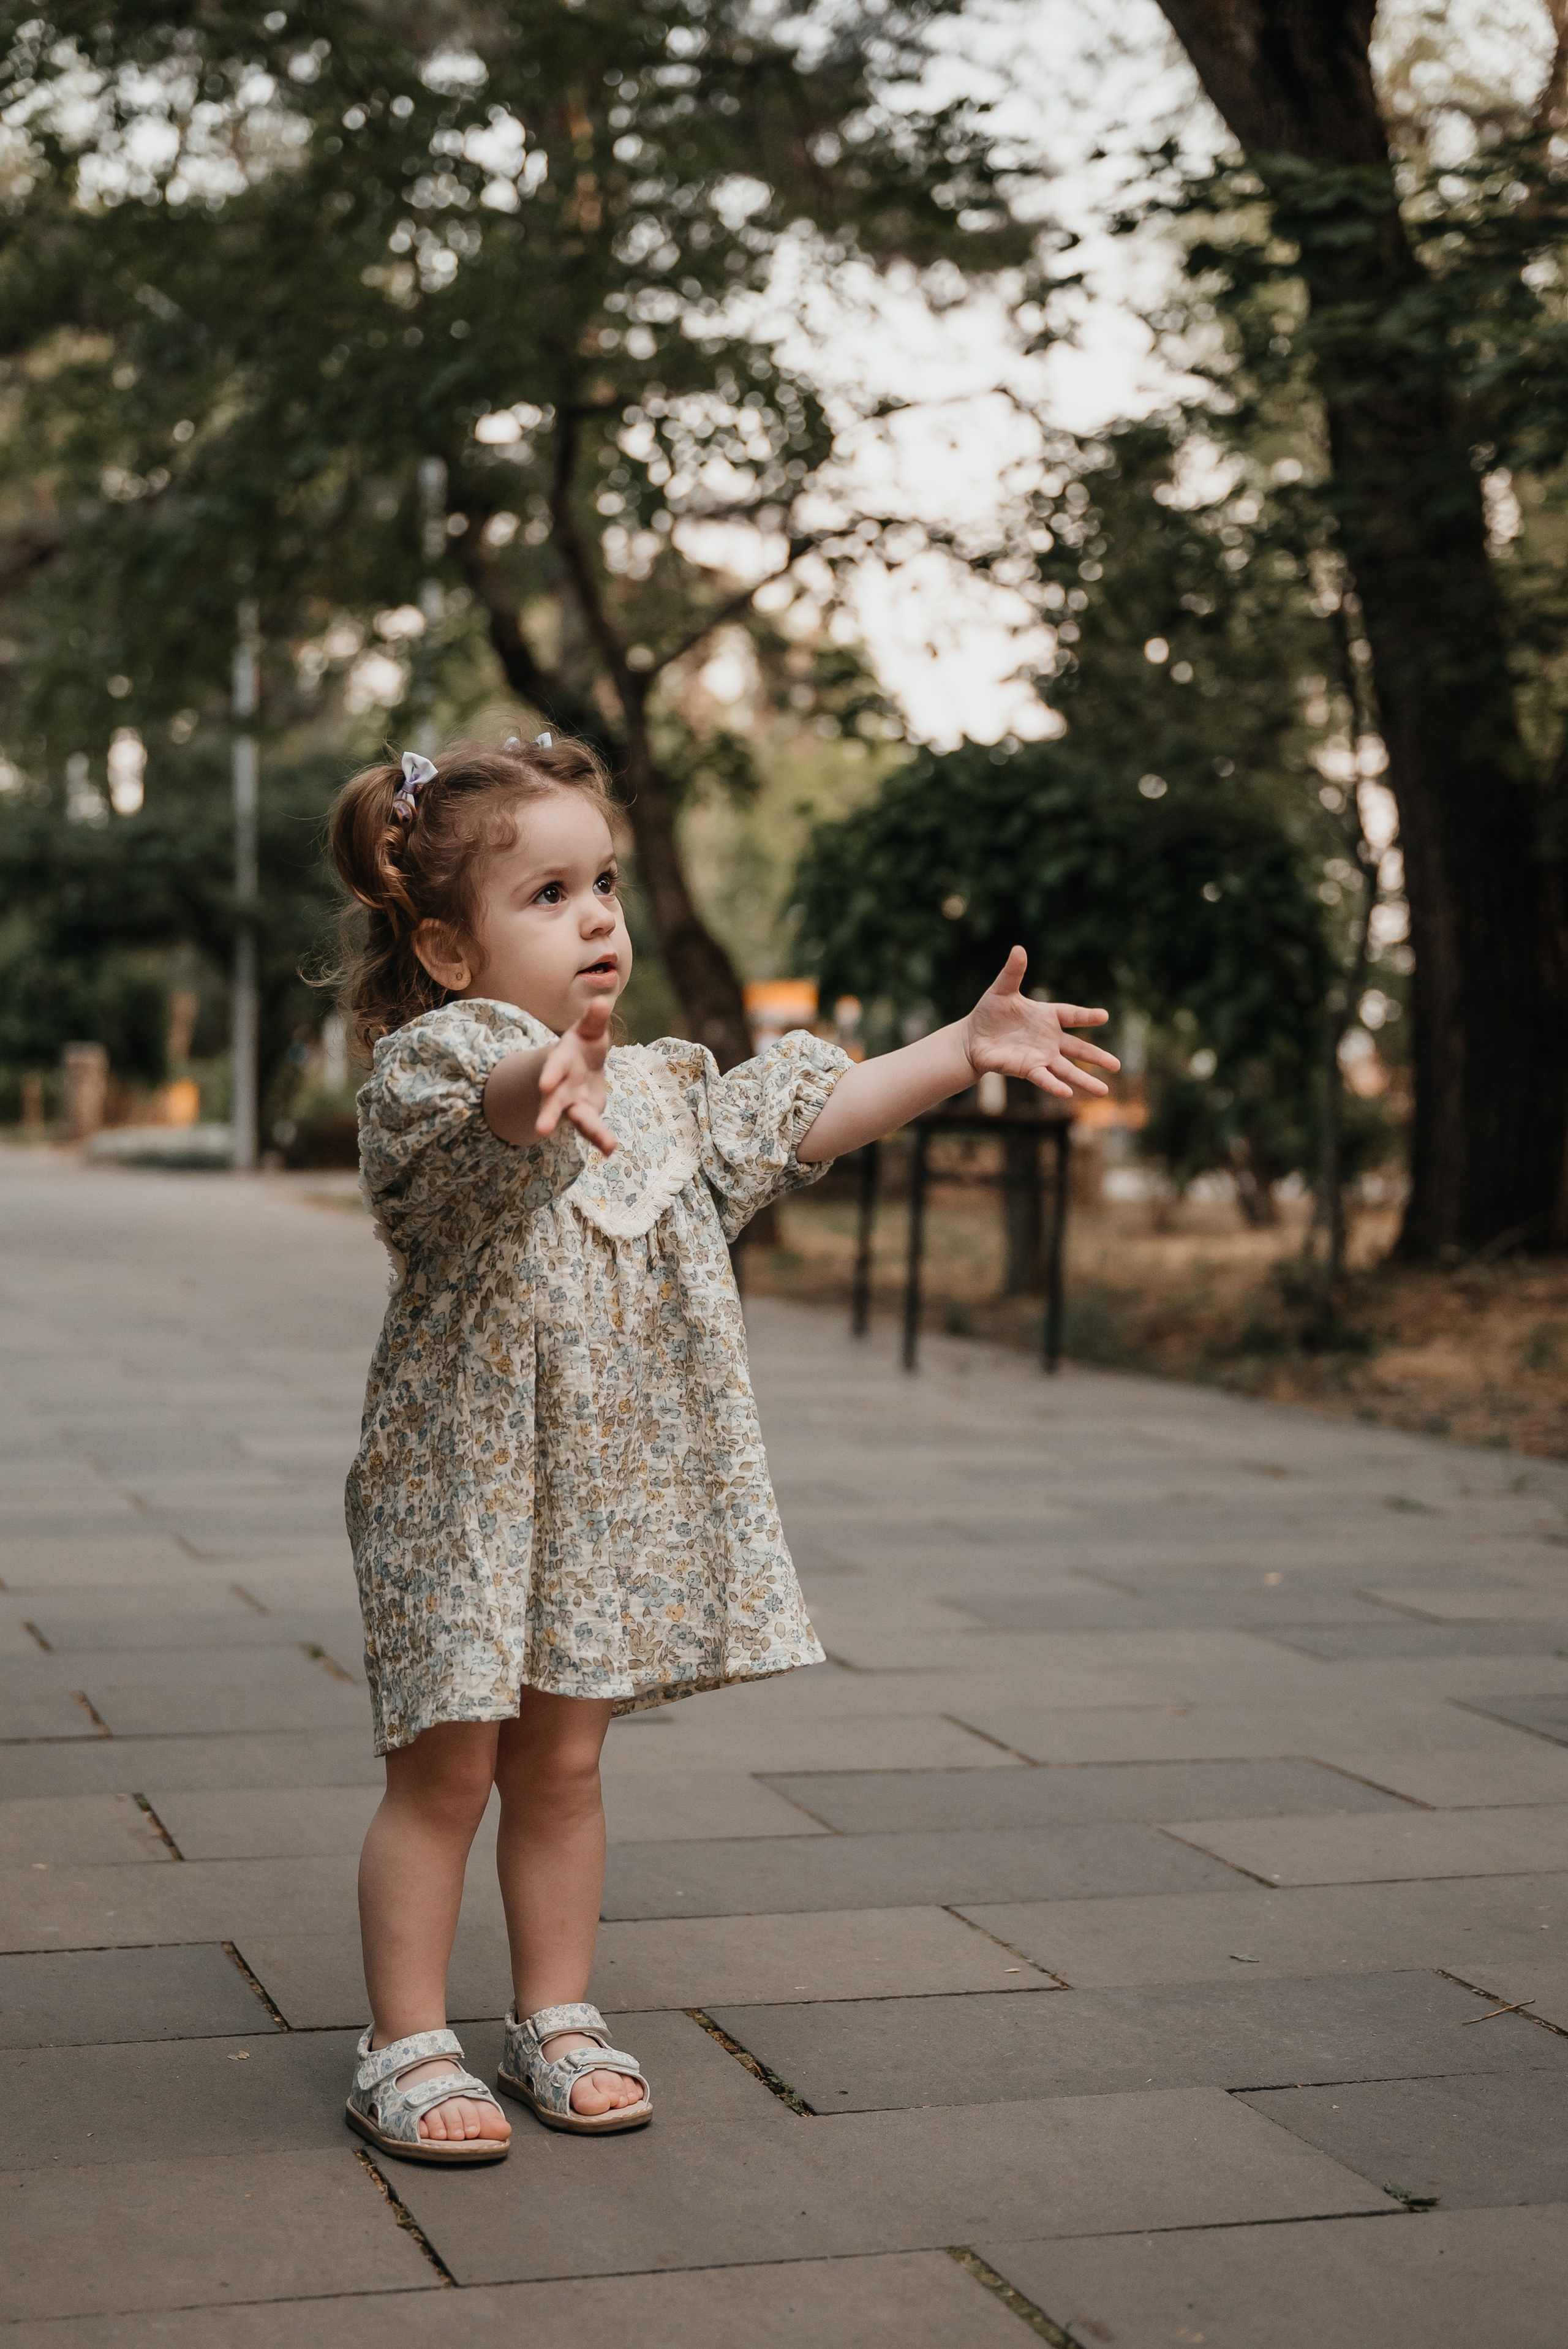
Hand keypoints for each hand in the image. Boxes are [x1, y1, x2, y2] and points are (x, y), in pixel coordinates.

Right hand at [534, 1000, 616, 1153]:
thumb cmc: (584, 1045)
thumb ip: (594, 1019)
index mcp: (562, 1060)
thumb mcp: (589, 1030)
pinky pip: (592, 1128)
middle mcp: (562, 1085)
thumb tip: (601, 1001)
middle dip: (549, 1114)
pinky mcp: (585, 1114)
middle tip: (542, 1130)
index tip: (545, 1084)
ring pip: (576, 1119)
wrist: (581, 1066)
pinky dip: (601, 1139)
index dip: (551, 1074)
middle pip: (554, 1100)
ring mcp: (572, 1102)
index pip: (555, 1066)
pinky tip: (610, 1149)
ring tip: (605, 1146)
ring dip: (587, 1132)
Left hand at [964, 947, 1119, 1100]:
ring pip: (1067, 1070)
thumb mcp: (1001, 990)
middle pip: (1078, 1049)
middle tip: (1117, 1066)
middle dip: (1097, 1057)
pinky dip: (1055, 1085)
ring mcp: (1040, 1056)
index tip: (1104, 1016)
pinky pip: (1044, 1078)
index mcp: (1047, 1017)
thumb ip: (1013, 972)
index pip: (1072, 1015)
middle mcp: (1049, 1039)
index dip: (1087, 1016)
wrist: (972, 1038)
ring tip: (1104, 1091)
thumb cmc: (989, 1013)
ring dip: (1085, 1080)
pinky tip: (1068, 1093)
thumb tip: (1018, 948)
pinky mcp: (1027, 1068)